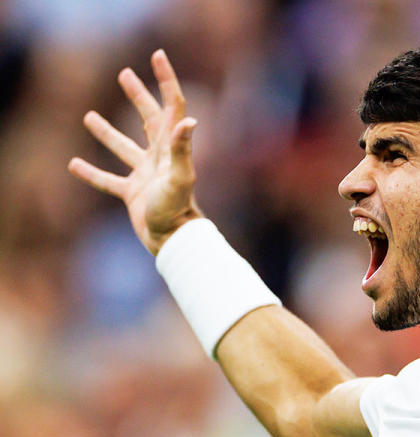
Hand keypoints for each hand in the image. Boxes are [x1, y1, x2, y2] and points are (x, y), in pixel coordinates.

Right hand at [69, 50, 201, 254]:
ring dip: (107, 132)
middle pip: (148, 119)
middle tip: (125, 74)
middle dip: (139, 96)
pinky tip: (73, 165)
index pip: (171, 105)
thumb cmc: (178, 208)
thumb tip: (188, 119)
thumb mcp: (179, 176)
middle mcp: (160, 157)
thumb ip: (181, 148)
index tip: (157, 55)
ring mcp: (145, 175)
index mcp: (171, 147)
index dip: (166, 80)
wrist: (174, 240)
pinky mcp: (133, 194)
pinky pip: (108, 181)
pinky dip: (92, 173)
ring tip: (88, 117)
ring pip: (124, 148)